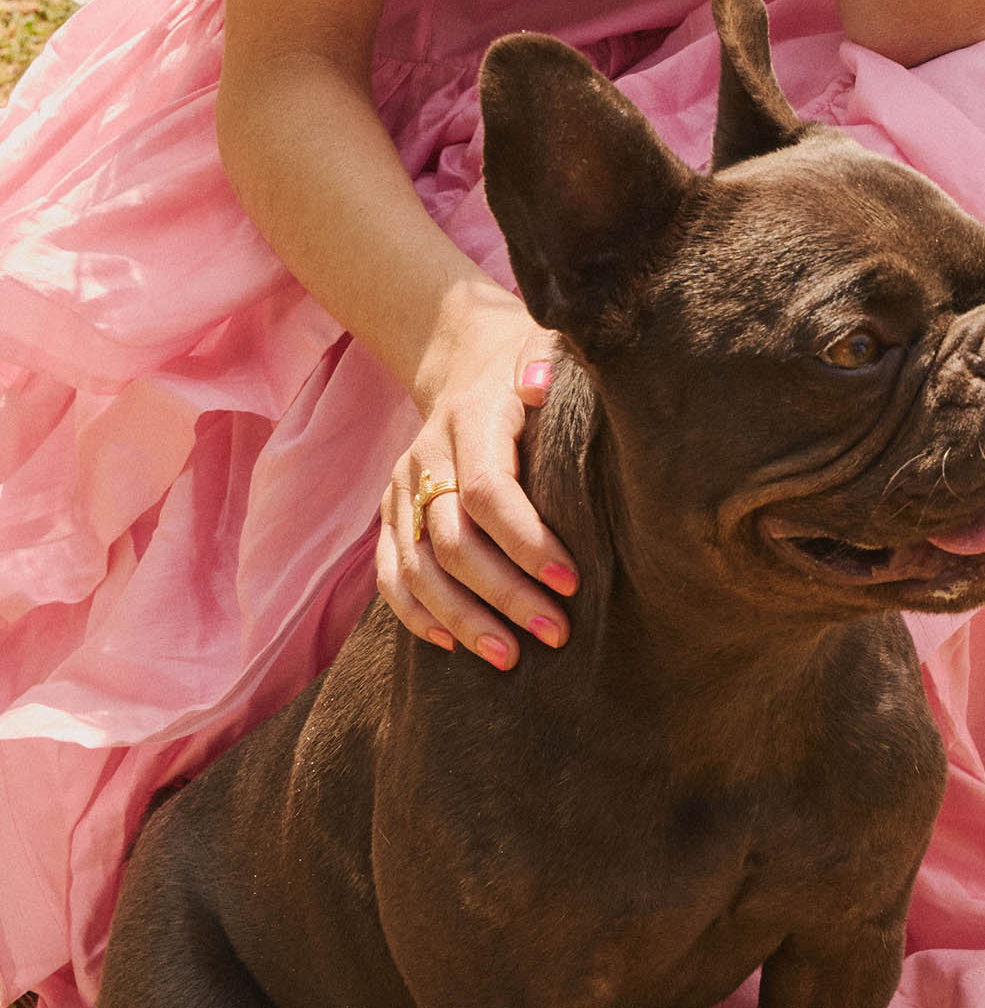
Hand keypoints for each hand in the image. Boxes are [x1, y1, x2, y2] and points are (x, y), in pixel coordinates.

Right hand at [376, 298, 577, 667]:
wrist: (467, 360)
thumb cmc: (526, 368)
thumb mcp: (545, 351)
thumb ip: (548, 364)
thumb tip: (542, 384)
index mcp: (470, 419)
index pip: (488, 492)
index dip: (527, 542)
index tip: (571, 581)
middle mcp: (426, 455)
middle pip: (452, 541)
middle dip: (504, 594)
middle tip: (555, 632)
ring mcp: (402, 486)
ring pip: (417, 567)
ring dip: (462, 618)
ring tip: (509, 657)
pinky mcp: (390, 511)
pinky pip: (390, 572)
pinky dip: (415, 614)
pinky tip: (451, 645)